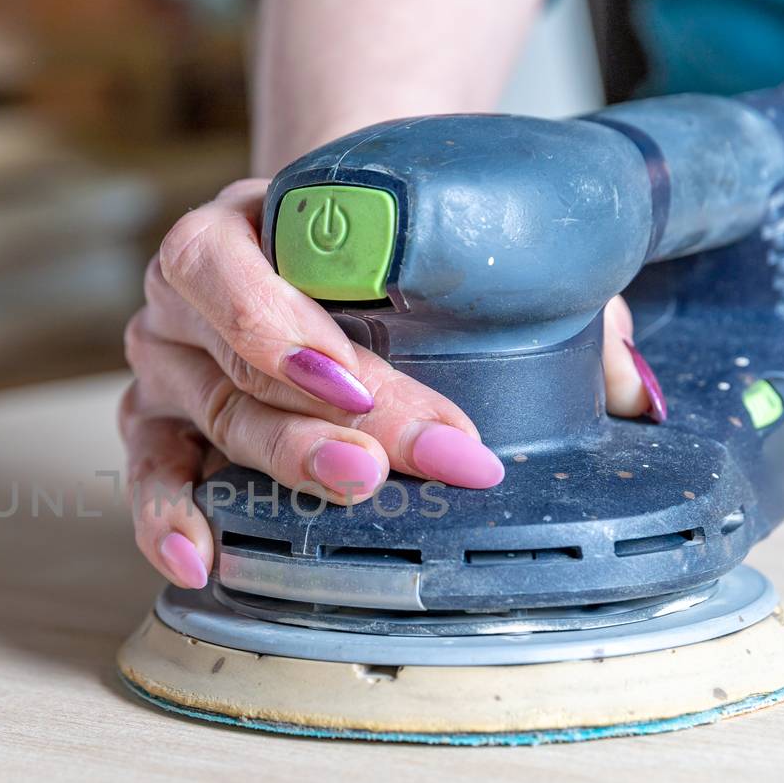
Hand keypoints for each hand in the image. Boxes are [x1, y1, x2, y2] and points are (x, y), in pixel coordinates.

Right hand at [118, 178, 658, 589]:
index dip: (305, 336)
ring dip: (282, 461)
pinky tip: (204, 557)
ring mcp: (167, 363)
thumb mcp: (447, 247)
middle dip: (327, 417)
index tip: (380, 388)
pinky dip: (170, 515)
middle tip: (400, 460)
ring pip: (212, 416)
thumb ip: (541, 299)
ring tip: (353, 486)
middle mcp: (186, 292)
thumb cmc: (376, 254)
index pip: (251, 276)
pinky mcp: (157, 425)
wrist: (313, 249)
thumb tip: (632, 393)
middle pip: (245, 360)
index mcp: (240, 225)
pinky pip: (151, 472)